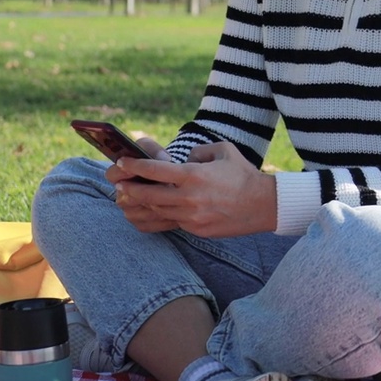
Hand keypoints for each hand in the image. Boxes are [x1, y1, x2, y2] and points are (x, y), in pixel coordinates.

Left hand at [111, 140, 277, 237]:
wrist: (263, 204)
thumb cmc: (242, 174)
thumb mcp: (223, 151)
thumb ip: (198, 151)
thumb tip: (184, 159)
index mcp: (194, 175)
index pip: (155, 171)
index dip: (134, 166)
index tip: (122, 162)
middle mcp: (189, 198)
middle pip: (148, 196)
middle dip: (129, 188)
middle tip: (117, 183)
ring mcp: (192, 217)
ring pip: (156, 212)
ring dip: (139, 204)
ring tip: (128, 197)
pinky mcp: (196, 230)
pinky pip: (170, 223)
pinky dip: (157, 216)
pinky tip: (148, 211)